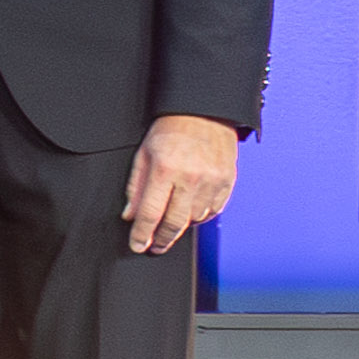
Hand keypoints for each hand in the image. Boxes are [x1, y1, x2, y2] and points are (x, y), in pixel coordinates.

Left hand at [124, 113, 240, 255]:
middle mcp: (191, 178)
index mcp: (165, 170)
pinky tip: (191, 214)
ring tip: (171, 225)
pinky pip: (214, 211)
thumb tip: (131, 215)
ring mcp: (212, 181)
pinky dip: (201, 217)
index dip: (142, 234)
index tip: (138, 245)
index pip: (150, 213)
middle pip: (174, 223)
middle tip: (154, 247)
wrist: (204, 112)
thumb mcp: (144, 153)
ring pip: (195, 220)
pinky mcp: (227, 181)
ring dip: (182, 227)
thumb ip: (136, 186)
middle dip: (162, 240)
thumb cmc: (171, 130)